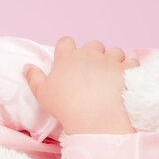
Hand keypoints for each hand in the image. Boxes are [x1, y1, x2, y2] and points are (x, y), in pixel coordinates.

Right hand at [24, 36, 139, 134]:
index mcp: (67, 58)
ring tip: (109, 74)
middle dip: (92, 54)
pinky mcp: (126, 70)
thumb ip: (33, 78)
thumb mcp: (42, 94)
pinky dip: (129, 68)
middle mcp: (89, 55)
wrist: (93, 115)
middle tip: (90, 71)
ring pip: (114, 51)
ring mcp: (109, 60)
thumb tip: (26, 67)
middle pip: (92, 45)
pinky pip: (131, 62)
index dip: (66, 49)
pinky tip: (125, 78)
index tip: (67, 60)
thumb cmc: (64, 105)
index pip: (65, 42)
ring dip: (112, 60)